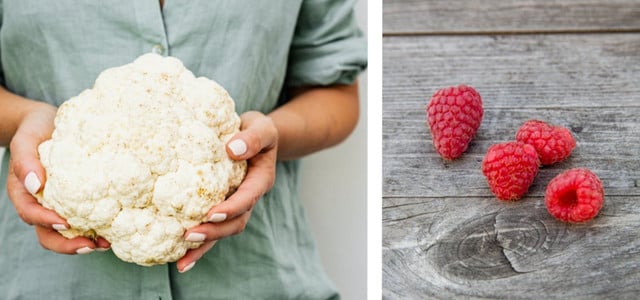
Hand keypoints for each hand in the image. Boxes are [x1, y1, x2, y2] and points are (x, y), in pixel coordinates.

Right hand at [6, 103, 109, 253]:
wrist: (49, 123)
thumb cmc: (36, 130)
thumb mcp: (26, 139)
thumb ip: (25, 160)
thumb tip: (35, 185)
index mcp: (23, 191)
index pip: (30, 213)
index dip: (45, 221)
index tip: (65, 222)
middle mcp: (39, 203)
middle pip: (47, 234)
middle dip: (68, 244)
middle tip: (92, 245)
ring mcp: (57, 205)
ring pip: (65, 234)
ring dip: (84, 242)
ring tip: (106, 243)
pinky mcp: (76, 203)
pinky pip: (83, 222)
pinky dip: (95, 230)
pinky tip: (113, 230)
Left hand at [177, 111, 277, 271]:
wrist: (254, 137)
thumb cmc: (256, 131)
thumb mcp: (262, 127)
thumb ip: (253, 138)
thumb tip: (232, 149)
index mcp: (260, 180)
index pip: (248, 198)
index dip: (231, 208)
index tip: (212, 214)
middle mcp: (248, 198)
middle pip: (235, 223)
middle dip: (214, 233)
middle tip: (189, 236)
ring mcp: (235, 205)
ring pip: (223, 231)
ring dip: (204, 246)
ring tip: (182, 261)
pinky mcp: (221, 207)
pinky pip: (211, 228)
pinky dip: (198, 245)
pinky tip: (178, 258)